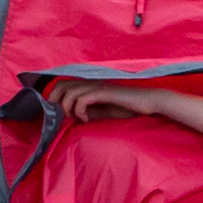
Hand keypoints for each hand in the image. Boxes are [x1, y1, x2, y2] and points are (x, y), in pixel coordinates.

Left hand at [45, 79, 171, 122]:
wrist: (148, 102)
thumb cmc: (127, 106)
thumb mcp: (102, 111)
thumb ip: (87, 111)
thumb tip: (71, 117)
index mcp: (89, 85)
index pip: (63, 84)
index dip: (54, 97)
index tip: (57, 114)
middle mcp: (90, 82)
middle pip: (61, 85)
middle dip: (55, 102)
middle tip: (62, 118)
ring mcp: (97, 86)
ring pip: (70, 93)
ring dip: (68, 109)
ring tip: (77, 119)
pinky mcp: (104, 92)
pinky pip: (82, 99)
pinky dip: (80, 111)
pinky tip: (87, 119)